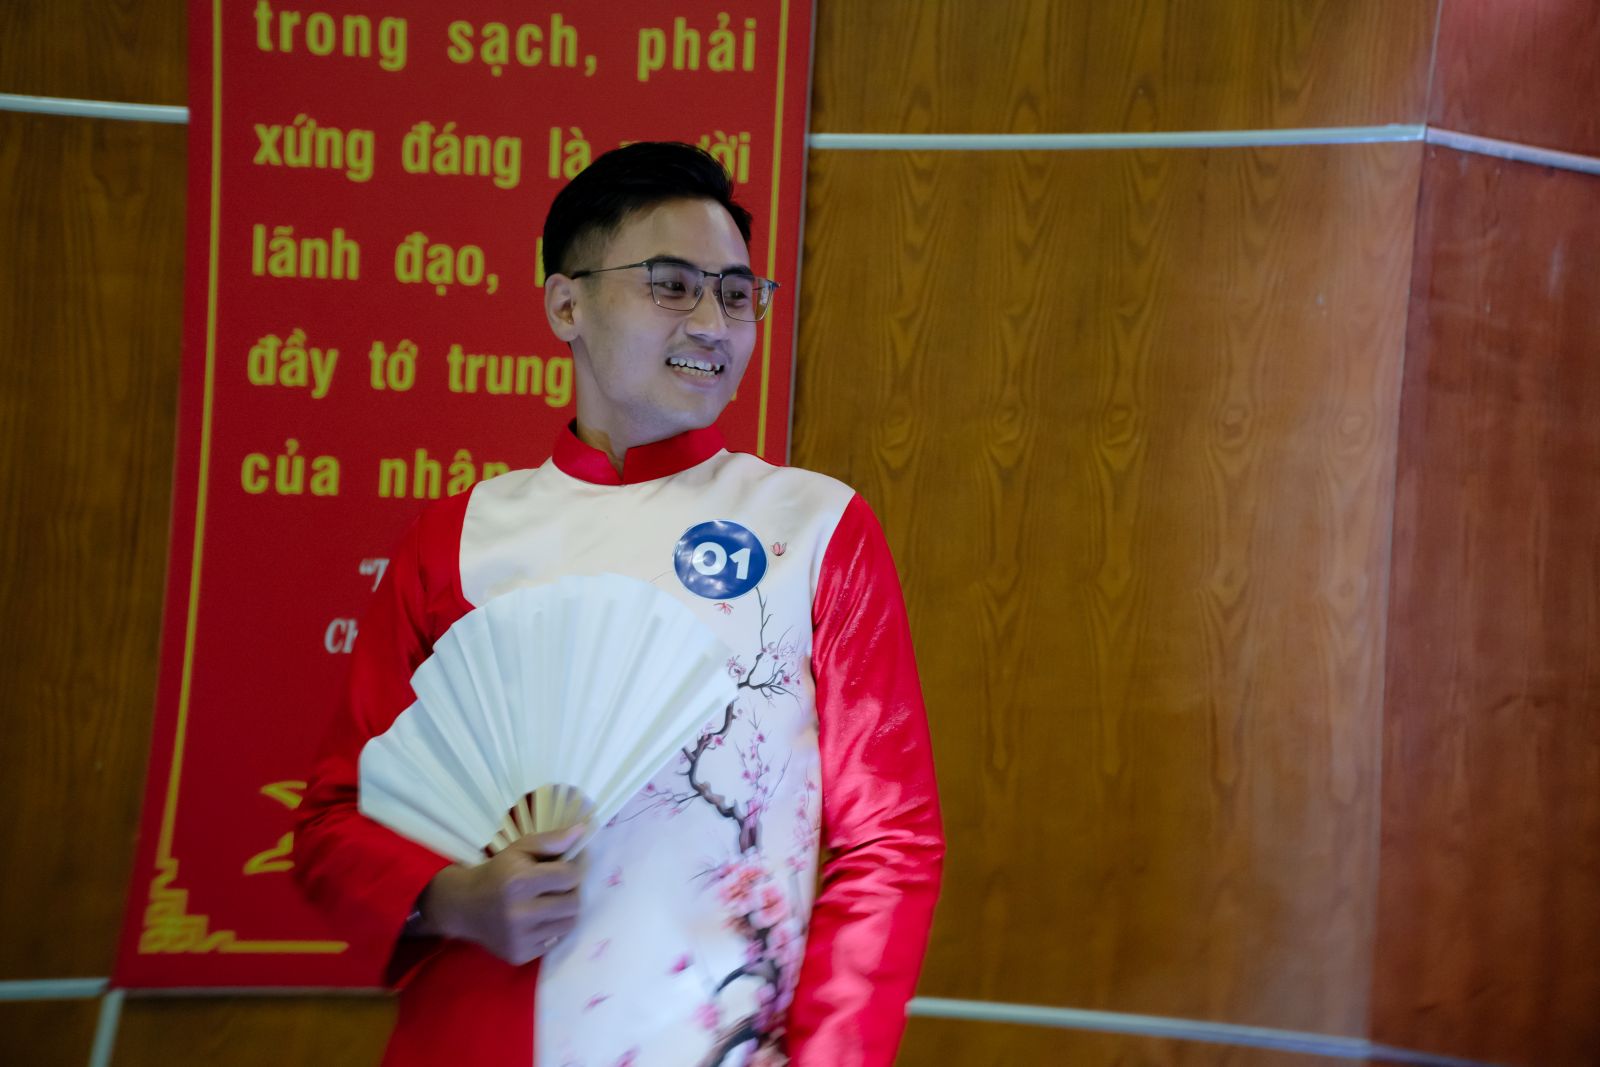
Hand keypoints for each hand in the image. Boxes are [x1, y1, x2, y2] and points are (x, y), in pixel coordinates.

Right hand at [416, 823, 587, 965]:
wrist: (464, 907)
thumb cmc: (496, 873)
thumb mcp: (519, 849)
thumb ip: (551, 840)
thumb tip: (582, 831)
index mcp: (520, 882)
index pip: (570, 876)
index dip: (574, 869)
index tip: (567, 867)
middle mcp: (520, 913)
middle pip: (573, 903)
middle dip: (571, 891)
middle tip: (559, 886)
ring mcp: (520, 938)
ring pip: (568, 924)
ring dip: (564, 911)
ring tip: (549, 902)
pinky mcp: (520, 955)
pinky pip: (555, 942)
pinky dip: (552, 929)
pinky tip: (537, 919)